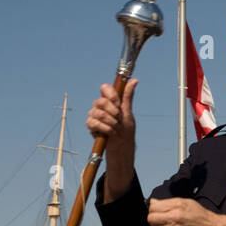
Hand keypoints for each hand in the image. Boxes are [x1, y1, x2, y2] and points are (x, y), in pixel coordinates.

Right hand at [88, 79, 137, 202]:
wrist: (122, 145)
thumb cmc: (126, 128)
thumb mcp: (128, 112)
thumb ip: (127, 96)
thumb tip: (134, 80)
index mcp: (109, 99)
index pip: (105, 88)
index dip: (111, 95)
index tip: (118, 104)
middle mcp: (99, 105)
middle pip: (101, 101)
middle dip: (113, 112)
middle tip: (119, 119)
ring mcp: (93, 114)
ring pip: (98, 113)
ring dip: (111, 122)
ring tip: (116, 128)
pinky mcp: (90, 124)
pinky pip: (95, 123)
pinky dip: (106, 129)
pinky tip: (111, 133)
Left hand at [147, 198, 225, 225]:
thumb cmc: (202, 216)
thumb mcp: (187, 203)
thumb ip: (169, 202)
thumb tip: (153, 202)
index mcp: (177, 206)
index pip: (153, 207)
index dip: (152, 209)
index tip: (156, 210)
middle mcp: (175, 217)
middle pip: (151, 219)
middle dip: (153, 219)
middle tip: (158, 219)